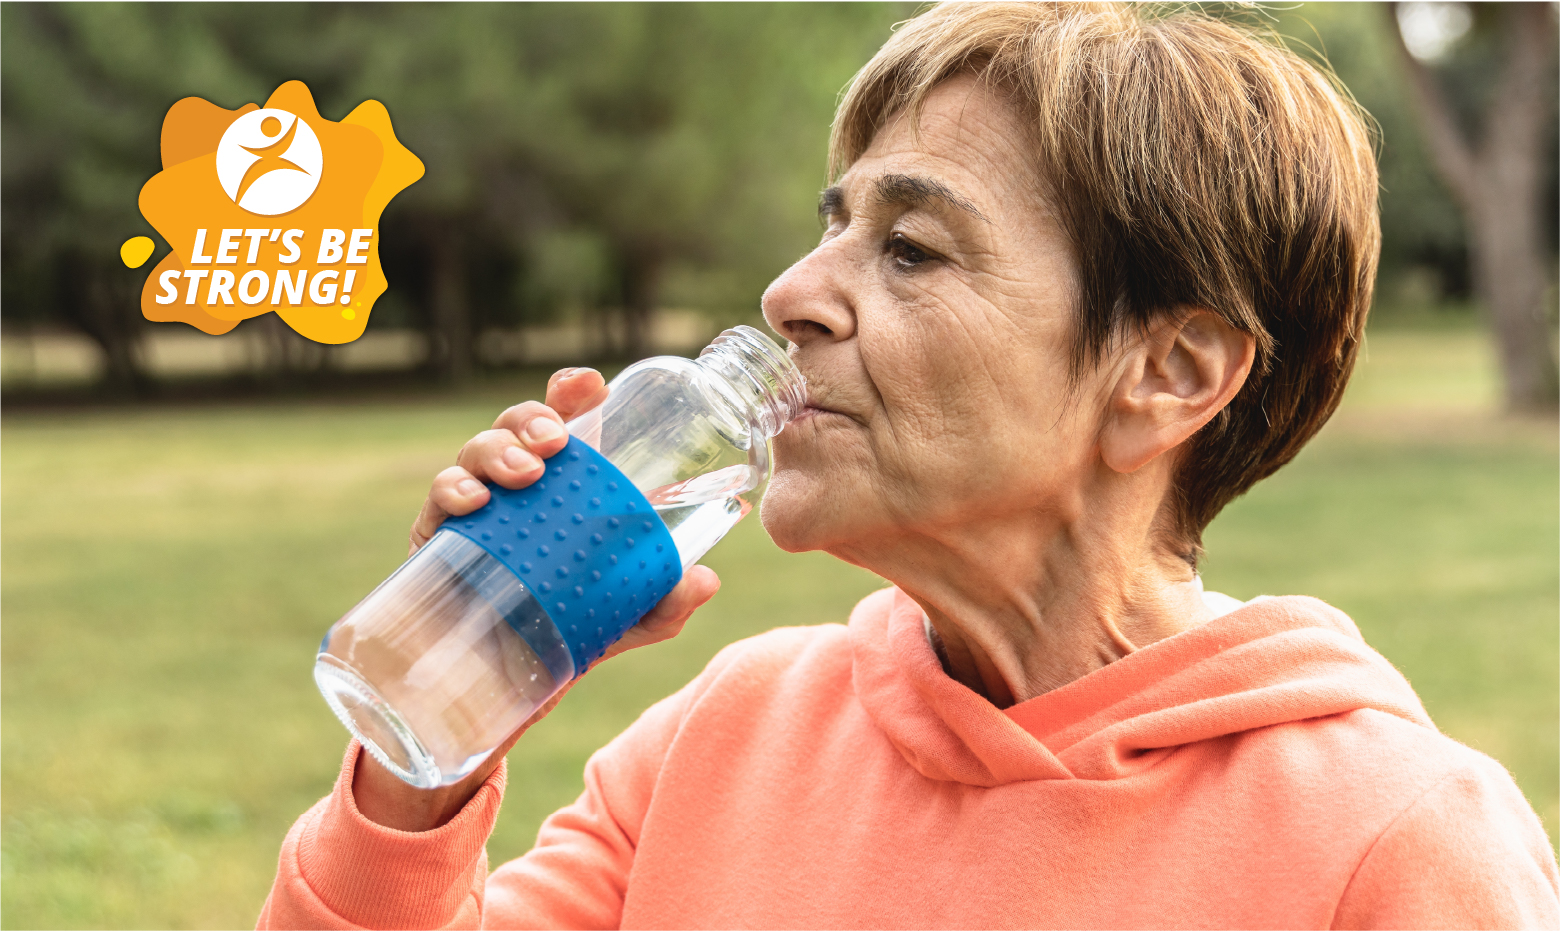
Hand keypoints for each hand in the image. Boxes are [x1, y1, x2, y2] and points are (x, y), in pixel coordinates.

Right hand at [353, 367, 721, 830]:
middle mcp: (515, 488)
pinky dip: (451, 492)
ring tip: (525, 474)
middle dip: (531, 418)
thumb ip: (665, 602)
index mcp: (562, 487)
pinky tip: (471, 502)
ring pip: (474, 454)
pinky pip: (435, 505)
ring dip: (497, 451)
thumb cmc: (570, 633)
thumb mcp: (626, 620)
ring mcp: (474, 512)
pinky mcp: (436, 544)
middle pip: (516, 427)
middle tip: (556, 443)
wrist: (507, 697)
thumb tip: (706, 580)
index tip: (590, 386)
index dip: (572, 392)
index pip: (565, 421)